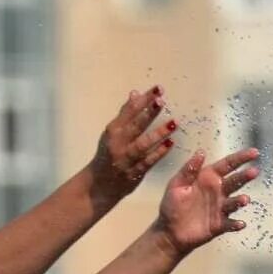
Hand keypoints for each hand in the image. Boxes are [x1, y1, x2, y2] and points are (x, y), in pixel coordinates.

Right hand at [90, 88, 176, 204]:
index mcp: (113, 130)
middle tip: (162, 100)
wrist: (99, 184)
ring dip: (158, 133)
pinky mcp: (133, 173)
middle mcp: (118, 143)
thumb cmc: (108, 154)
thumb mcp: (113, 132)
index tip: (158, 89)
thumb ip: (125, 114)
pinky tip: (170, 143)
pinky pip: (148, 161)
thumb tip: (136, 93)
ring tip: (173, 123)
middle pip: (135, 125)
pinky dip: (159, 153)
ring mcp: (125, 159)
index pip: (129, 110)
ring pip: (142, 144)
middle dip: (148, 112)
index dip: (144, 99)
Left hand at [153, 147, 260, 256]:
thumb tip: (201, 152)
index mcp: (208, 178)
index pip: (227, 165)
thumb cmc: (172, 205)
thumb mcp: (176, 184)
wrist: (169, 231)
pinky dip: (235, 224)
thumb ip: (189, 170)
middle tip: (254, 172)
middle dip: (245, 176)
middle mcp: (218, 191)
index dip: (241, 158)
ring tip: (244, 200)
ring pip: (234, 202)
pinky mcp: (220, 225)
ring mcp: (220, 208)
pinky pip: (230, 223)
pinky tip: (240, 223)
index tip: (254, 153)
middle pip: (235, 181)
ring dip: (240, 200)